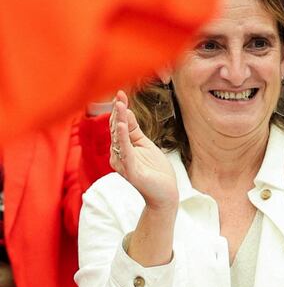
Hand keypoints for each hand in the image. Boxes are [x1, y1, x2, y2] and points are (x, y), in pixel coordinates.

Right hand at [110, 90, 178, 210]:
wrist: (165, 193)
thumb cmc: (155, 170)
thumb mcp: (144, 144)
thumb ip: (134, 129)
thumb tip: (126, 110)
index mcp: (122, 148)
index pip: (118, 125)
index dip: (119, 110)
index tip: (120, 94)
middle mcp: (118, 155)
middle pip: (116, 130)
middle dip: (118, 112)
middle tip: (119, 96)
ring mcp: (123, 164)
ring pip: (118, 139)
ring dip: (119, 121)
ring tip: (120, 106)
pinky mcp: (131, 171)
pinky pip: (125, 152)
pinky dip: (122, 138)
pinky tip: (122, 126)